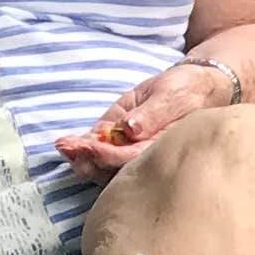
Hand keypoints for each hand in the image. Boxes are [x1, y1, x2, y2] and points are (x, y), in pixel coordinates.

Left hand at [55, 61, 234, 178]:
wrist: (190, 85)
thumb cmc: (187, 91)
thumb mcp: (172, 97)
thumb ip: (152, 114)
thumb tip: (131, 129)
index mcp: (159, 149)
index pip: (130, 159)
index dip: (107, 155)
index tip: (88, 146)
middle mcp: (143, 155)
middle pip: (112, 168)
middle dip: (87, 159)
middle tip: (68, 147)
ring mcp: (128, 148)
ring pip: (101, 163)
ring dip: (80, 155)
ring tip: (63, 144)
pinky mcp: (117, 138)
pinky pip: (97, 148)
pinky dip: (80, 147)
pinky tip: (66, 142)